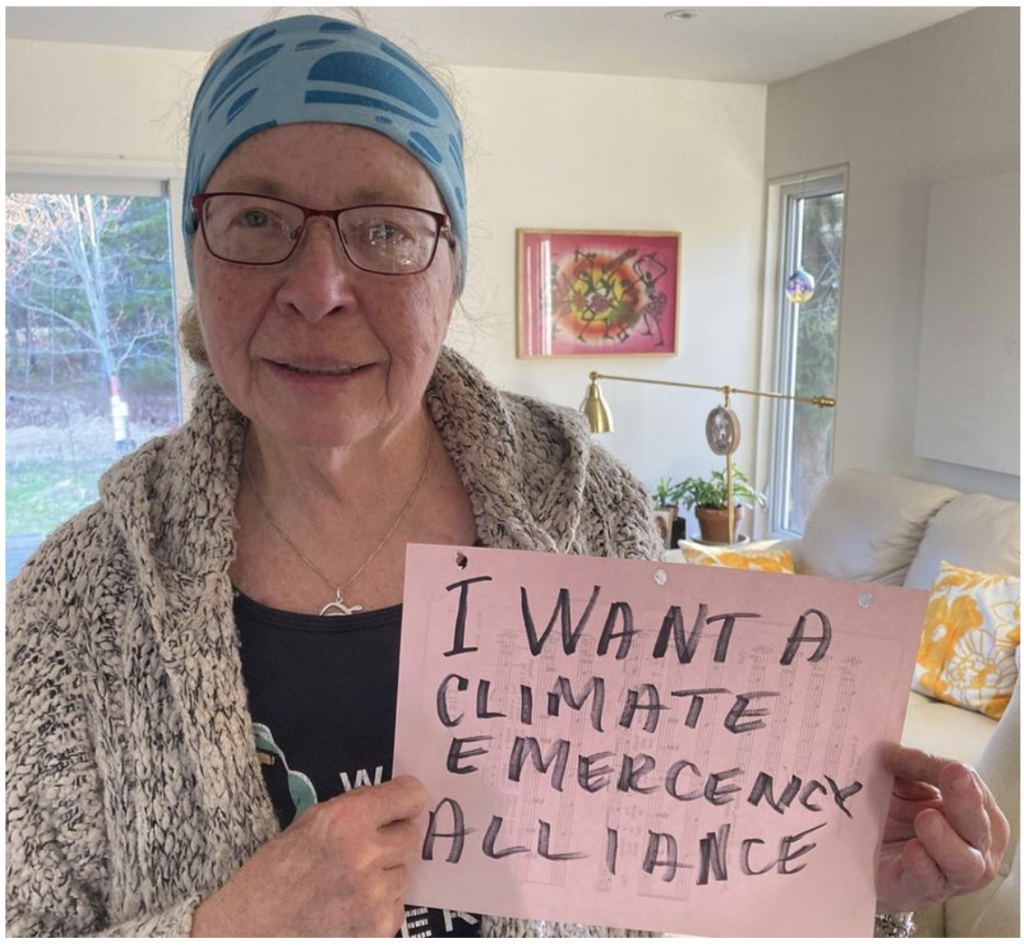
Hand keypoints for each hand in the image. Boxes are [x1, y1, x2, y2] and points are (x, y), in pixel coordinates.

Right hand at [191, 775, 427, 936]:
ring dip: (385, 875)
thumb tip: (393, 802)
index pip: (411, 795)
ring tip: (350, 883)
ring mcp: (372, 895)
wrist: (249, 930)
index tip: (404, 804)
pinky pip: (397, 906)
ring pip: (405, 873)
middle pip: (412, 836)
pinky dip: (380, 906)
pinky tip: (350, 907)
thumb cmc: (275, 872)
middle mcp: (364, 854)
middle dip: (393, 840)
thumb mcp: (310, 823)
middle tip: (368, 849)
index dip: (407, 800)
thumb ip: (355, 809)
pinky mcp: (376, 928)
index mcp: (347, 819)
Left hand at [876, 745, 1008, 911]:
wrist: (864, 855)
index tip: (904, 756)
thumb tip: (896, 753)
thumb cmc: (896, 814)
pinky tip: (913, 850)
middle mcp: (974, 849)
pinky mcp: (916, 891)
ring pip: (965, 863)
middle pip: (980, 827)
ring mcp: (949, 875)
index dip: (945, 769)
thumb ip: (911, 765)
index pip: (974, 789)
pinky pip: (927, 882)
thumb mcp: (904, 782)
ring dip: (947, 840)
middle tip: (954, 776)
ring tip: (926, 819)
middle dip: (967, 801)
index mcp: (978, 816)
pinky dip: (922, 866)